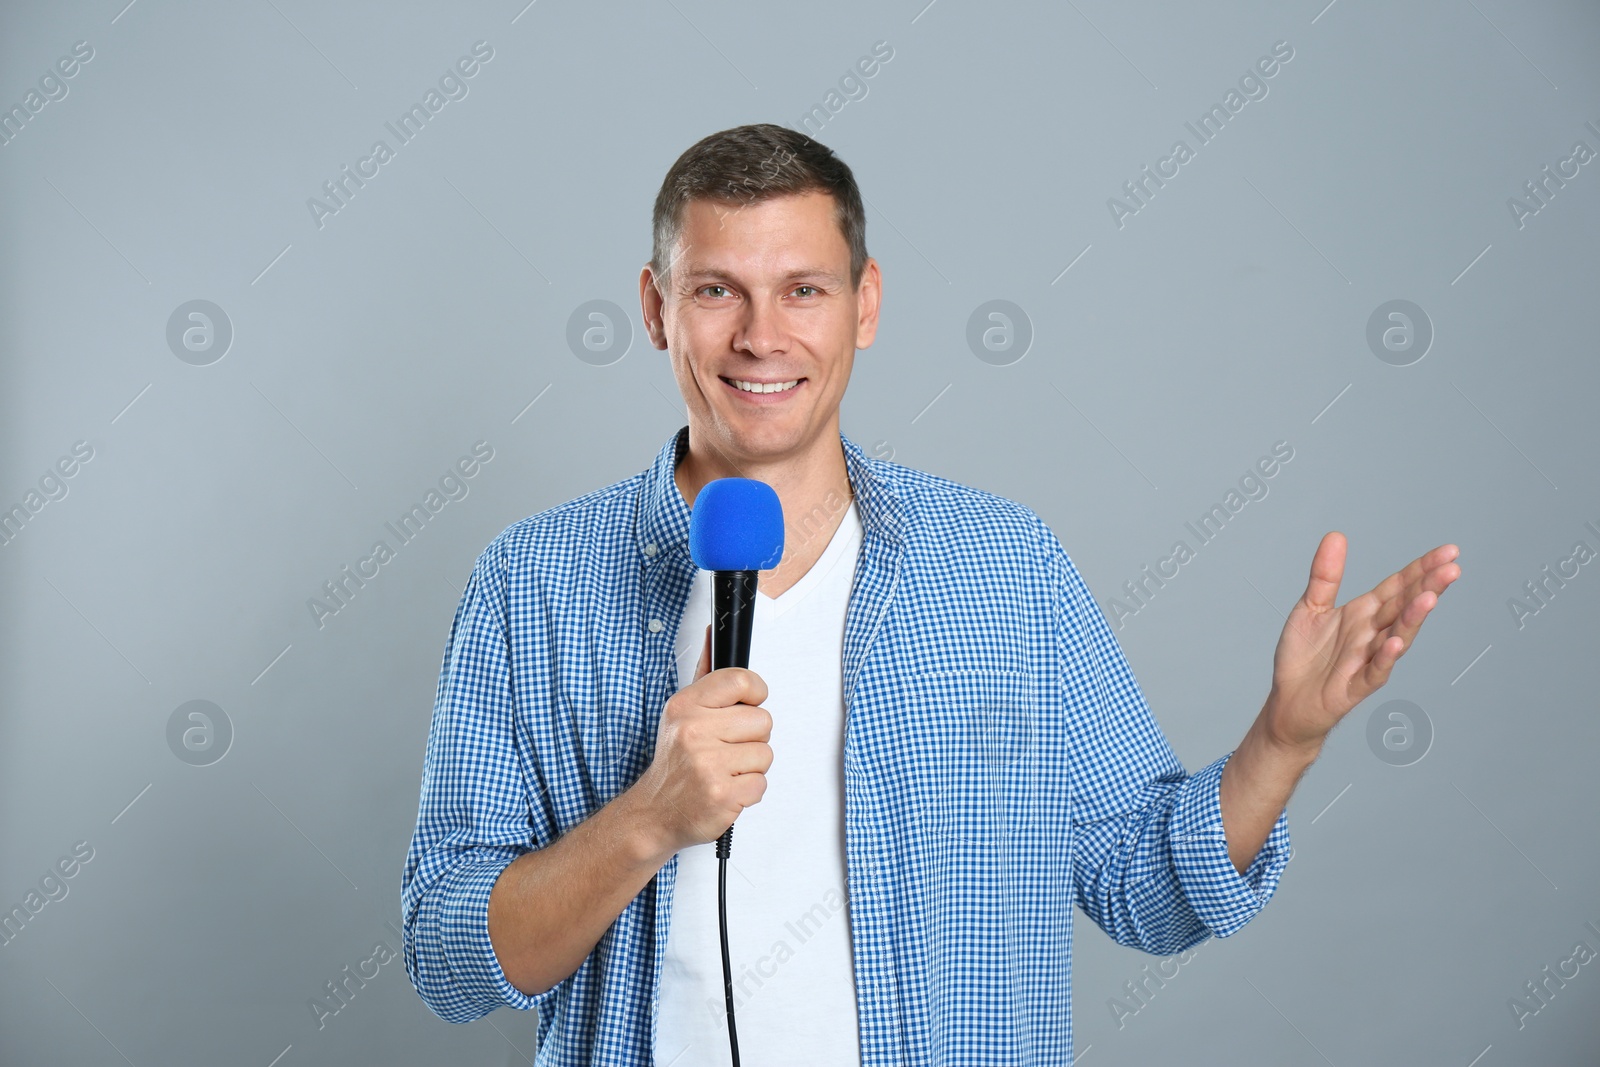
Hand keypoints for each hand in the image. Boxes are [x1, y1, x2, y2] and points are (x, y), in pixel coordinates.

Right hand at [627, 624, 772, 853]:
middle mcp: (694, 732)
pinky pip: (761, 784)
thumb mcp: (682, 713)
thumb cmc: (675, 762)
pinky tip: (726, 788)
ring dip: (750, 766)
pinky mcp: (722, 795)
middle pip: (762, 720)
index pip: (741, 680)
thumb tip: (712, 634)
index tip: (748, 703)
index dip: (755, 692)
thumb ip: (704, 675)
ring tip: (725, 770)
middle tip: (727, 749)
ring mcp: (707, 765)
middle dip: (751, 738)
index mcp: (686, 706)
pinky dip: (748, 791)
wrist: (655, 812)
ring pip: (765, 754)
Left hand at [1261, 532, 1460, 752]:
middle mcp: (1372, 634)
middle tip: (1452, 567)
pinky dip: (1386, 658)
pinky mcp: (1355, 686)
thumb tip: (1336, 535)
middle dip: (1428, 587)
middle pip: (1403, 607)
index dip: (1421, 569)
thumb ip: (1325, 574)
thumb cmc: (1304, 656)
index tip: (1449, 550)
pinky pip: (1374, 671)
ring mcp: (1367, 660)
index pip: (1398, 586)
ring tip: (1430, 598)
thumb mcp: (1310, 607)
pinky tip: (1395, 642)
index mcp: (1364, 613)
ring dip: (1412, 619)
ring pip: (1397, 636)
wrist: (1287, 702)